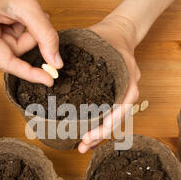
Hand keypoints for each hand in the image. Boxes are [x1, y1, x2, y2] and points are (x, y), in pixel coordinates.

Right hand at [0, 0, 62, 85]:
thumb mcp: (29, 7)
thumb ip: (45, 36)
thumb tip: (56, 63)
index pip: (7, 62)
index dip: (30, 72)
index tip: (49, 80)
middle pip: (12, 53)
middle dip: (29, 38)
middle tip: (39, 17)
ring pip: (12, 46)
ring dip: (25, 31)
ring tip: (26, 11)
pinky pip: (7, 39)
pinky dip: (18, 29)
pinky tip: (17, 13)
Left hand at [78, 15, 140, 152]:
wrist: (120, 32)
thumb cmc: (106, 36)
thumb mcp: (96, 39)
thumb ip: (81, 51)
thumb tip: (51, 62)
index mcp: (128, 76)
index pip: (123, 104)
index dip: (110, 120)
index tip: (95, 131)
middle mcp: (129, 88)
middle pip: (118, 117)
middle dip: (101, 133)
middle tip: (84, 145)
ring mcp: (124, 93)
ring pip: (115, 120)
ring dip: (100, 134)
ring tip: (84, 146)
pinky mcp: (116, 96)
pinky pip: (110, 115)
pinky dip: (100, 127)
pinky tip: (89, 138)